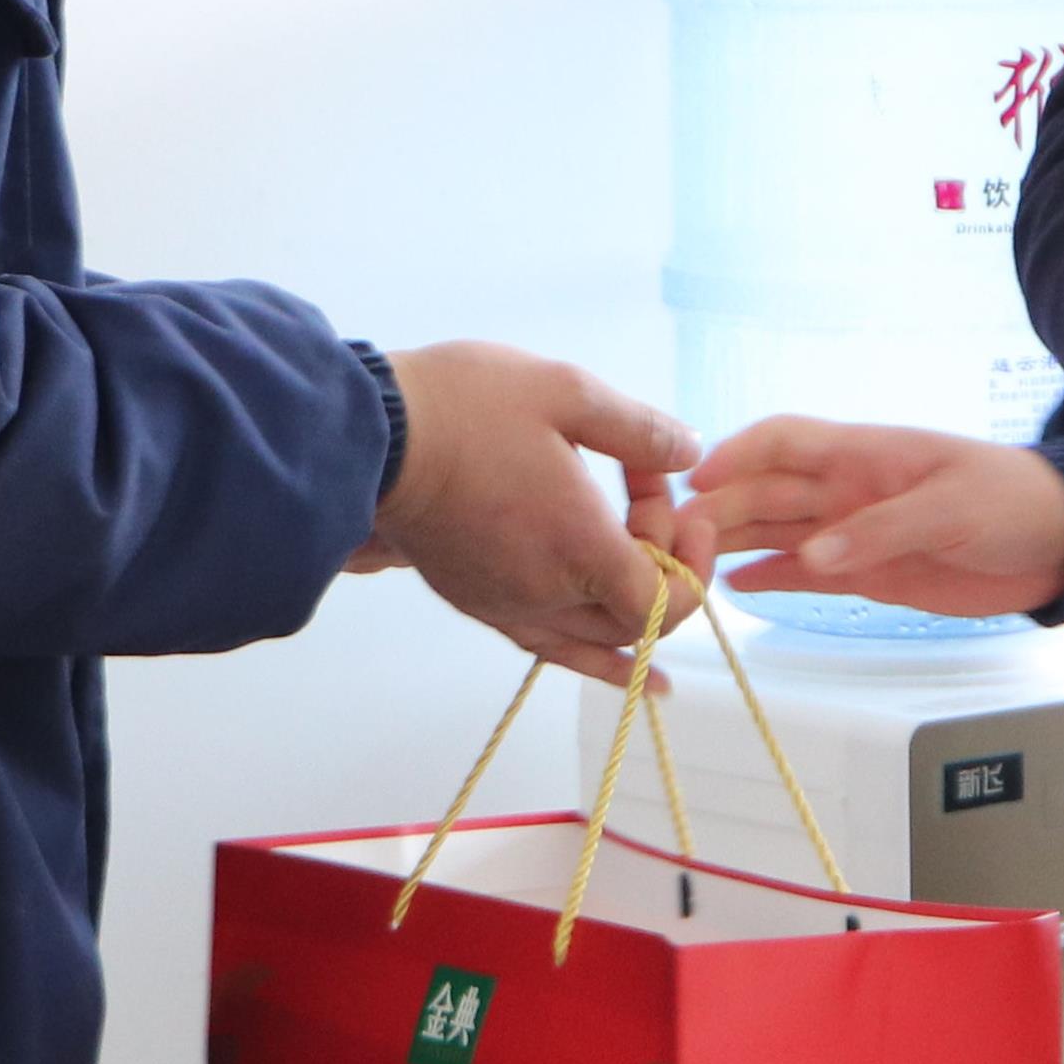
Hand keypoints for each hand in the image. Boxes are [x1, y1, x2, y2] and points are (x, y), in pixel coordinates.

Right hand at [358, 342, 696, 679]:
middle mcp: (545, 595)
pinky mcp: (474, 599)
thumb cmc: (468, 407)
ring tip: (662, 590)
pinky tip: (622, 669)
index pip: (666, 602)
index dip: (691, 563)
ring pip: (592, 642)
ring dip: (630, 608)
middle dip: (660, 564)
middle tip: (647, 494)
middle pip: (634, 622)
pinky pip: (547, 645)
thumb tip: (689, 455)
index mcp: (579, 550)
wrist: (372, 433)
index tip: (685, 504)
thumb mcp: (568, 394)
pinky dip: (591, 657)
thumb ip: (641, 431)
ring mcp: (505, 604)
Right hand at [677, 417, 1063, 619]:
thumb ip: (880, 531)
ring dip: (734, 544)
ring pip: (778, 534)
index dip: (736, 454)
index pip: (783, 441)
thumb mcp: (951, 506)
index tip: (696, 481)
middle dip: (720, 509)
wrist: (1063, 543)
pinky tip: (735, 588)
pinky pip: (808, 574)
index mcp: (863, 454)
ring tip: (689, 565)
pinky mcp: (869, 574)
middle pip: (766, 493)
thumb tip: (812, 556)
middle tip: (675, 539)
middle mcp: (847, 490)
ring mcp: (854, 532)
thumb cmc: (1013, 501)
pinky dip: (772, 578)